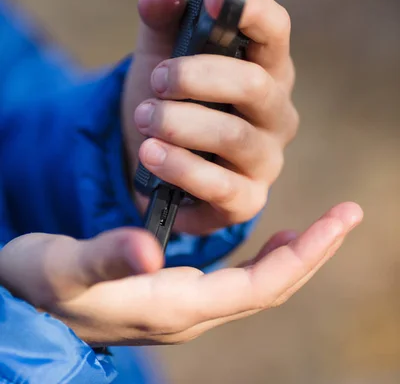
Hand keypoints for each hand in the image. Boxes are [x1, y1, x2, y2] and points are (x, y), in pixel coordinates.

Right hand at [0, 202, 362, 345]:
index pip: (260, 287)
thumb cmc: (42, 285)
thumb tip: (151, 248)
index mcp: (174, 306)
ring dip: (294, 255)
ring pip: (257, 286)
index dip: (305, 254)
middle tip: (349, 214)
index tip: (341, 220)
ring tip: (322, 227)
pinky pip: (237, 282)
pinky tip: (272, 242)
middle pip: (270, 287)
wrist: (25, 304)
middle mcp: (188, 311)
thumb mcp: (65, 266)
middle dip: (314, 251)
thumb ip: (107, 256)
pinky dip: (264, 259)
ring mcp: (183, 304)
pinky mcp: (174, 293)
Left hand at [122, 0, 298, 233]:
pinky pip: (222, 187)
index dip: (252, 10)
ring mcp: (265, 158)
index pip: (276, 31)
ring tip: (144, 118)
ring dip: (181, 123)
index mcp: (265, 67)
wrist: (157, 161)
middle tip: (157, 79)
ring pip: (234, 136)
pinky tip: (151, 156)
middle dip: (197, 77)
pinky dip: (182, 169)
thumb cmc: (173, 101)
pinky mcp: (246, 199)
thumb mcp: (161, 56)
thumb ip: (162, 23)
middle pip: (254, 84)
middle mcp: (276, 111)